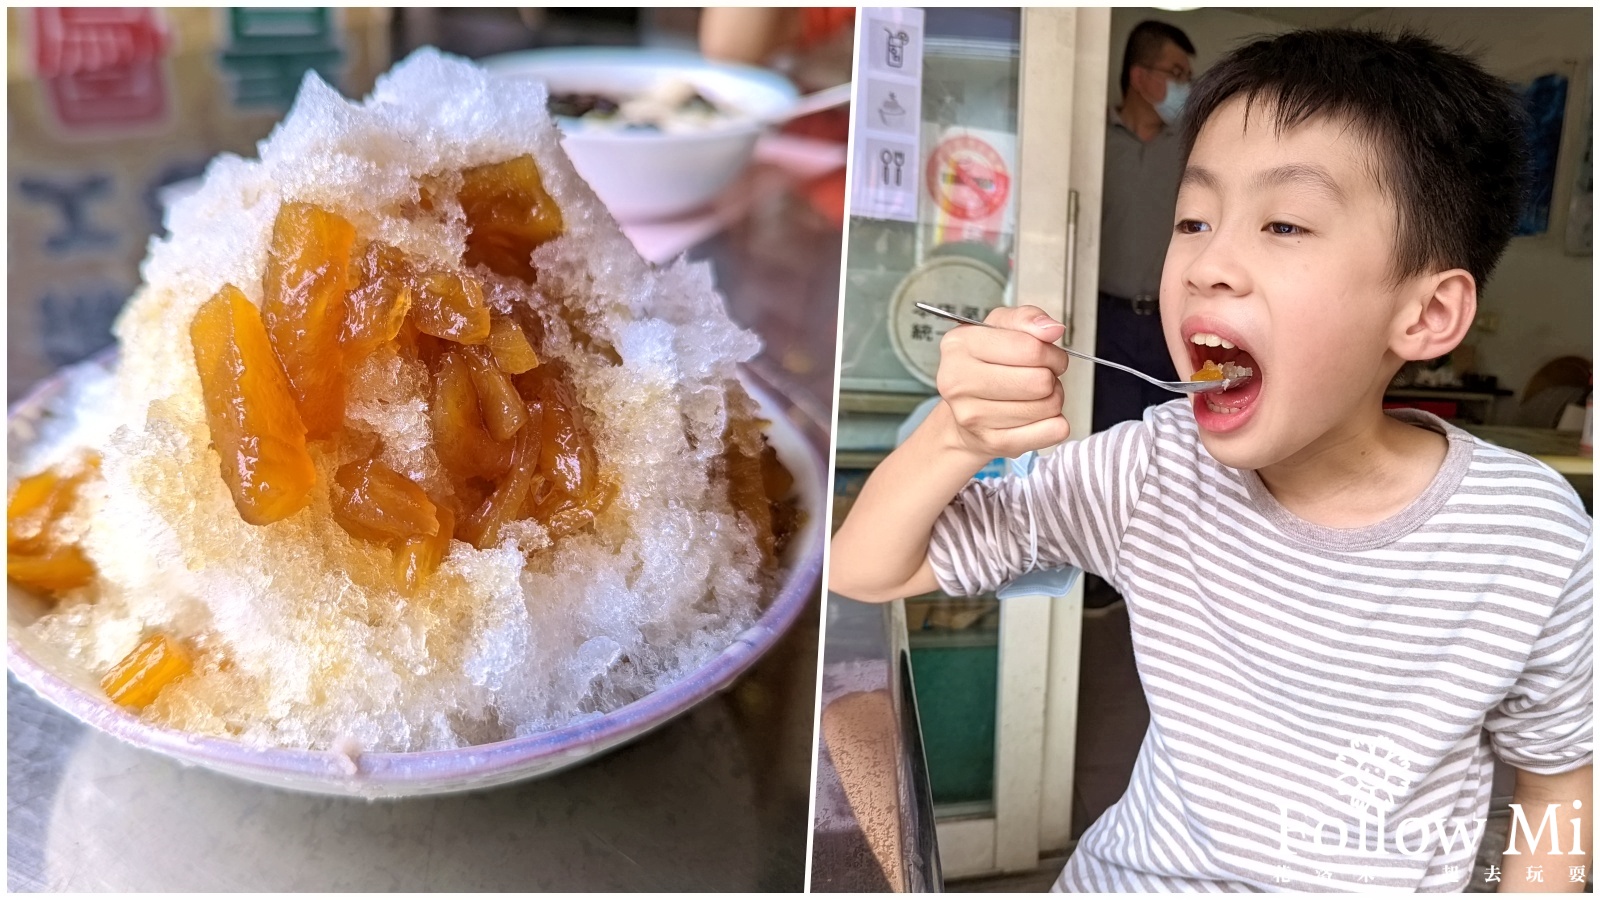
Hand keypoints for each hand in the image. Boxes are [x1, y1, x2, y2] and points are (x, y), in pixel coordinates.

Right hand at [935, 305, 1071, 458]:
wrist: (964, 416)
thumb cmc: (985, 367)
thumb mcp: (1000, 328)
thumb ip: (1027, 319)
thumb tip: (1052, 329)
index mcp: (958, 345)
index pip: (1030, 348)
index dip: (1050, 351)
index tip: (1047, 355)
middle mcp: (958, 382)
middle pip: (1040, 380)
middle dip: (1052, 376)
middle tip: (1042, 376)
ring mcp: (973, 416)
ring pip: (1048, 406)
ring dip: (1052, 399)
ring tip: (1034, 395)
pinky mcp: (992, 443)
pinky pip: (1051, 431)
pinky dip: (1054, 423)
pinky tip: (1036, 416)